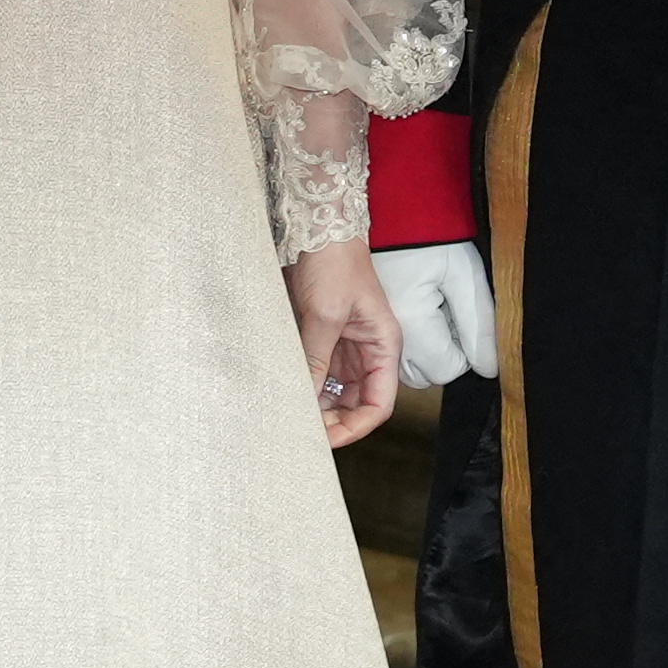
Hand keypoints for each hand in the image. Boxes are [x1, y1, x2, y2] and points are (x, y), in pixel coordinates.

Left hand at [289, 241, 401, 446]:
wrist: (317, 227)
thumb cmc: (334, 263)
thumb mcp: (325, 315)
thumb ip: (314, 359)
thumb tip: (302, 401)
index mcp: (384, 347)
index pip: (378, 405)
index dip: (355, 427)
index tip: (325, 440)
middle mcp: (368, 351)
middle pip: (354, 403)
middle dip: (331, 420)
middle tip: (299, 429)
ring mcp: (344, 346)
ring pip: (331, 391)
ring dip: (313, 405)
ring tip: (288, 413)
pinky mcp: (321, 337)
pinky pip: (314, 372)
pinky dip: (301, 385)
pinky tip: (283, 392)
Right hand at [376, 239, 500, 392]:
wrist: (387, 208)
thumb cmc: (426, 234)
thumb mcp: (464, 275)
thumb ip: (479, 325)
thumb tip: (489, 367)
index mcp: (411, 323)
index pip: (447, 370)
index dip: (464, 351)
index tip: (463, 321)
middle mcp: (385, 335)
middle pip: (425, 374)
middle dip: (442, 354)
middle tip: (448, 314)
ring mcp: (370, 330)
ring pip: (406, 367)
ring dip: (425, 351)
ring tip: (433, 310)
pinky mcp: (364, 323)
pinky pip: (391, 350)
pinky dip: (407, 341)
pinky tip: (416, 309)